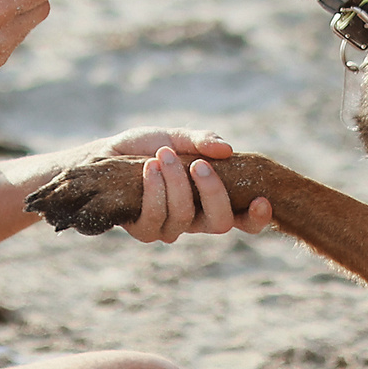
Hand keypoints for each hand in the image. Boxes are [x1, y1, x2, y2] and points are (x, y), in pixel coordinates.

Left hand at [104, 127, 274, 242]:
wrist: (105, 156)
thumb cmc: (146, 148)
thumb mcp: (177, 137)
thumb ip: (202, 141)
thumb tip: (227, 149)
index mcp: (211, 200)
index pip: (243, 219)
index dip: (258, 217)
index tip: (262, 199)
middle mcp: (195, 219)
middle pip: (220, 224)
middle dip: (213, 193)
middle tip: (199, 165)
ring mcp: (170, 228)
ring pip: (183, 217)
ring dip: (175, 184)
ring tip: (163, 155)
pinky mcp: (144, 230)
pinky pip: (154, 219)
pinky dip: (154, 190)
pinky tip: (149, 169)